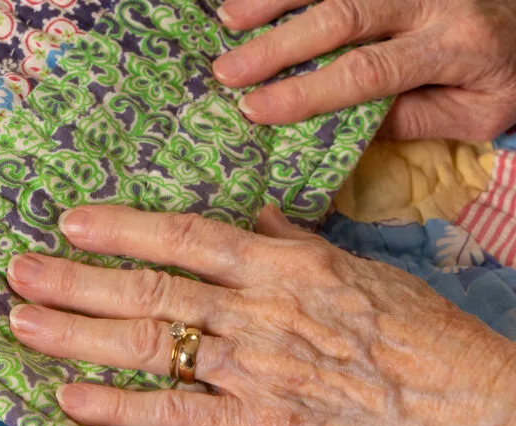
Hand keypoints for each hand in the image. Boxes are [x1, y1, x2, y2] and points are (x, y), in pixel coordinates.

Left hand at [6, 205, 515, 425]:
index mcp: (284, 268)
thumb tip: (249, 218)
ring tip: (22, 322)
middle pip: (150, 292)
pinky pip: (175, 419)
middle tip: (20, 271)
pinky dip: (118, 409)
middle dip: (76, 281)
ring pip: (150, 349)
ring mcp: (254, 375)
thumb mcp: (356, 269)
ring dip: (78, 335)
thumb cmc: (415, 335)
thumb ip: (293, 242)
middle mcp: (259, 316)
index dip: (123, 228)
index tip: (72, 221)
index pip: (185, 237)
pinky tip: (70, 397)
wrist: (466, 407)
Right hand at [212, 0, 515, 140]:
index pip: (368, 72)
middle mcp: (431, 0)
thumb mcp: (477, 113)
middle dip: (278, 45)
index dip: (307, 92)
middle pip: (342, 17)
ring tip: (227, 19)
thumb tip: (344, 124)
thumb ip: (414, 118)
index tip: (255, 110)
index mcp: (454, 47)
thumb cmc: (506, 72)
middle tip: (226, 70)